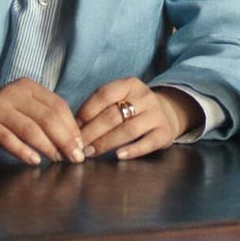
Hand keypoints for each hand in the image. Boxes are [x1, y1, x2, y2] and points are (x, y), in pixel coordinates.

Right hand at [0, 78, 85, 165]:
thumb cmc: (1, 115)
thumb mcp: (24, 108)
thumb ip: (45, 118)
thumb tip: (74, 140)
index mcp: (28, 86)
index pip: (57, 105)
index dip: (71, 127)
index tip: (81, 146)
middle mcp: (13, 91)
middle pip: (47, 117)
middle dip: (64, 140)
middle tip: (74, 158)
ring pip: (29, 128)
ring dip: (48, 147)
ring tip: (57, 160)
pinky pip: (7, 138)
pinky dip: (23, 151)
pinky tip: (34, 161)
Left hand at [76, 78, 201, 159]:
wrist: (166, 113)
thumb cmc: (132, 109)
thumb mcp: (119, 100)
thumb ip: (99, 109)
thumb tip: (73, 127)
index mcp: (129, 84)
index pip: (103, 95)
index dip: (85, 112)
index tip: (72, 128)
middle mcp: (144, 96)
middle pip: (112, 115)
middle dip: (91, 132)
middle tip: (77, 146)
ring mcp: (156, 114)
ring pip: (127, 130)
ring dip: (106, 143)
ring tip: (90, 153)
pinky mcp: (165, 132)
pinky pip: (148, 143)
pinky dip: (132, 150)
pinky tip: (118, 156)